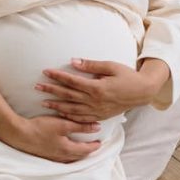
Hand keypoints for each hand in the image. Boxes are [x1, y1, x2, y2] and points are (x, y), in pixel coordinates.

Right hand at [3, 115, 102, 162]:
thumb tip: (97, 127)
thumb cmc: (40, 128)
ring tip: (82, 149)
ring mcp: (52, 158)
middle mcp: (61, 156)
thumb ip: (81, 126)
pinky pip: (62, 158)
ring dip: (78, 154)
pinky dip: (69, 155)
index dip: (94, 146)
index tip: (100, 142)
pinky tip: (66, 150)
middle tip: (94, 146)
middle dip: (87, 152)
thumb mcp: (63, 124)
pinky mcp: (45, 156)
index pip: (86, 150)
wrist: (19, 134)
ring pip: (70, 158)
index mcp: (67, 149)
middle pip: (79, 156)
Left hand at [35, 58, 168, 122]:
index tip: (46, 71)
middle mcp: (95, 101)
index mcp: (97, 88)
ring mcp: (97, 110)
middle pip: (68, 96)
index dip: (58, 76)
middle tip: (37, 86)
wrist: (142, 92)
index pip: (72, 81)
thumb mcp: (111, 66)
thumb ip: (91, 65)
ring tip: (43, 103)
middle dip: (51, 91)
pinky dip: (69, 117)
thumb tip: (73, 62)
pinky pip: (81, 118)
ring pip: (72, 110)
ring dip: (56, 106)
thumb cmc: (127, 76)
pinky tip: (60, 114)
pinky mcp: (100, 116)